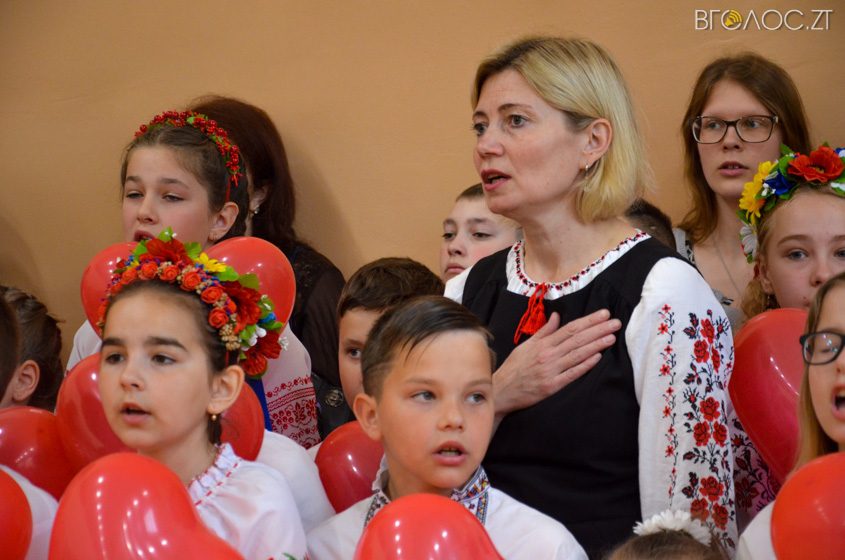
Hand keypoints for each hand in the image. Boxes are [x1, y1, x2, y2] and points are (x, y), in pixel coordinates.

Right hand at [493, 309, 620, 416]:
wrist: (501, 390)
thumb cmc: (514, 368)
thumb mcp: (526, 345)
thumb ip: (544, 332)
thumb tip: (556, 316)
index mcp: (542, 344)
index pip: (570, 328)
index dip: (589, 321)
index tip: (604, 314)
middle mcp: (548, 354)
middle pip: (577, 339)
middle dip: (598, 329)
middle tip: (615, 323)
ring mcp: (550, 370)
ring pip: (577, 354)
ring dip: (596, 345)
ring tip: (611, 337)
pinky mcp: (551, 386)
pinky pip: (571, 374)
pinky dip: (584, 365)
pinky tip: (597, 357)